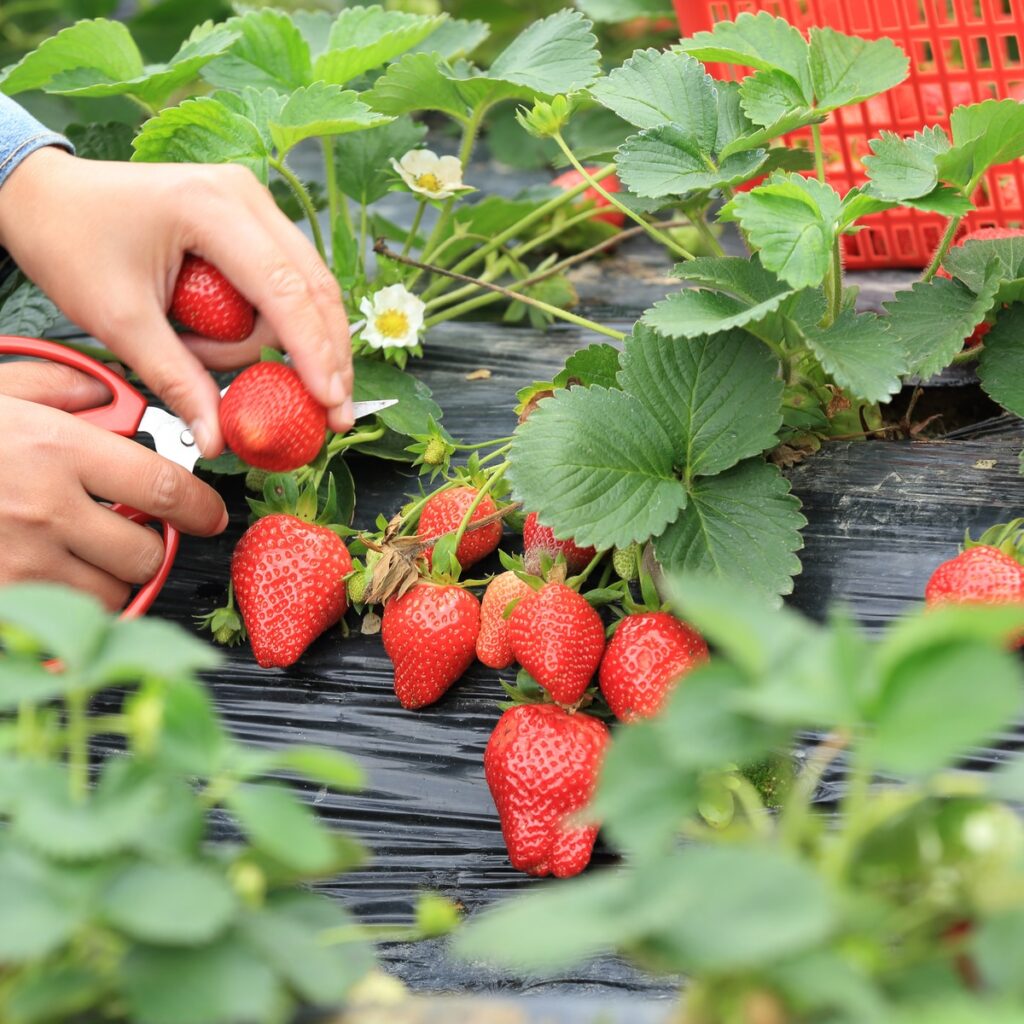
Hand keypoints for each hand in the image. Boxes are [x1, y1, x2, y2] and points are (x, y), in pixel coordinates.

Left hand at [0, 147, 353, 455]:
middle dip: (325, 355)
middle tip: (332, 412)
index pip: (285, 290)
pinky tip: (252, 348)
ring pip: (308, 287)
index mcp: (212, 208)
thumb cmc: (71, 243)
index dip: (314, 352)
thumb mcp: (120, 321)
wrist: (44, 196)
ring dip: (286, 340)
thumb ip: (176, 380)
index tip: (331, 403)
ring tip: (214, 359)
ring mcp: (253, 204)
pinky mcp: (251, 220)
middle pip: (315, 287)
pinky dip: (280, 323)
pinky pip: (287, 280)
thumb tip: (216, 439)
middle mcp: (246, 196)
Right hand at [0, 362, 226, 609]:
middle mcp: (43, 511)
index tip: (211, 513)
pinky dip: (72, 608)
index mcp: (52, 451)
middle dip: (154, 545)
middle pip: (146, 551)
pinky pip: (62, 621)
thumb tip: (107, 397)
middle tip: (138, 532)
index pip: (161, 487)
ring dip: (113, 579)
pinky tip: (55, 579)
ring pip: (110, 594)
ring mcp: (17, 564)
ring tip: (85, 554)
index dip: (200, 504)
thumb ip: (57, 388)